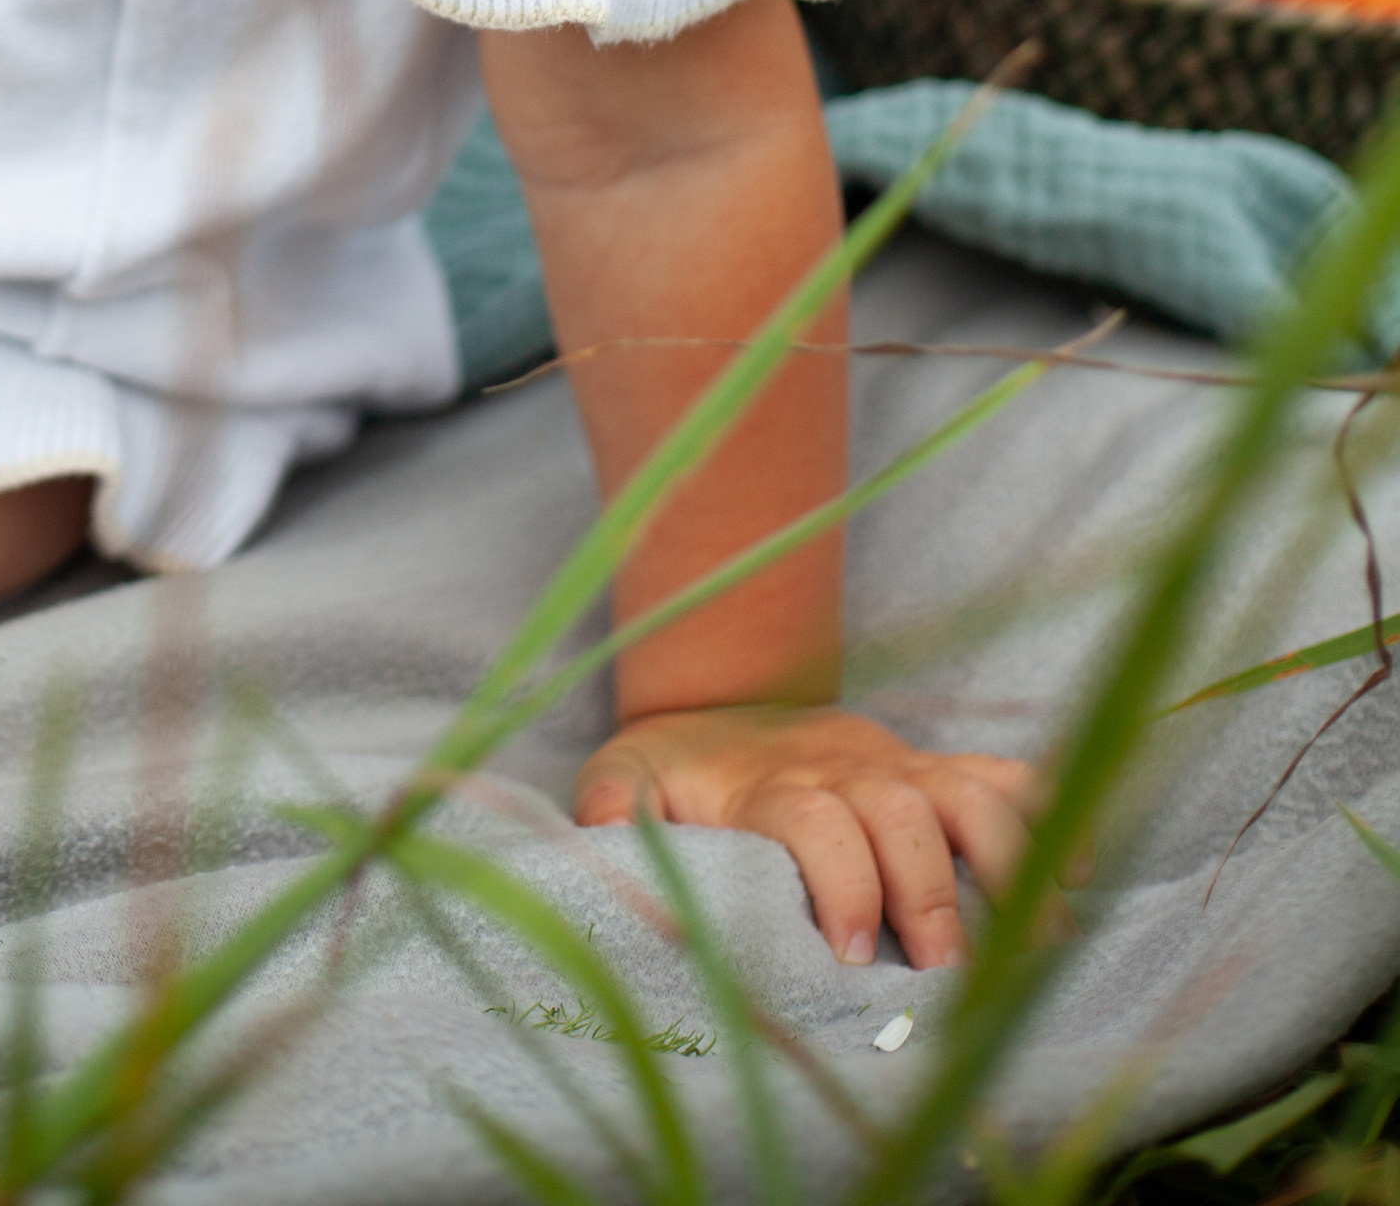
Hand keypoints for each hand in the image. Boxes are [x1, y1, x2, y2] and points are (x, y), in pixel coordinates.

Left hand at [573, 702, 1053, 971]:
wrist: (723, 699)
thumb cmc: (674, 770)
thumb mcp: (624, 782)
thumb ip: (610, 812)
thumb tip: (598, 845)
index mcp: (769, 783)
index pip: (813, 819)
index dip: (840, 881)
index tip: (853, 954)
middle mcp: (843, 769)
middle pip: (900, 811)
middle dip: (930, 891)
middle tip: (945, 974)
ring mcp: (898, 766)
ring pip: (966, 790)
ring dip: (1006, 860)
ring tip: (1036, 943)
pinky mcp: (933, 770)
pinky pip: (1003, 774)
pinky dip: (1046, 809)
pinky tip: (1076, 867)